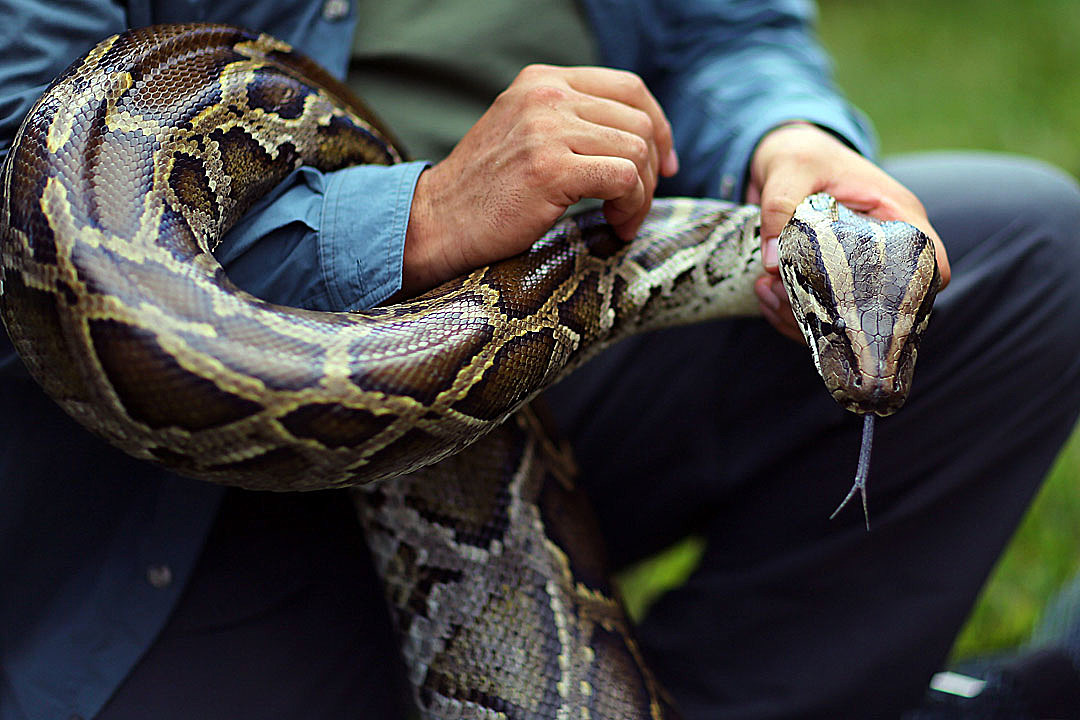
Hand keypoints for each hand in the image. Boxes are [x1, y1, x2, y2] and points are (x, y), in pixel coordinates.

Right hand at [399, 64, 678, 295]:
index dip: (659, 127)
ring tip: (620, 220)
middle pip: (640, 121)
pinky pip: (624, 178)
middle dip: (650, 170)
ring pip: (637, 150)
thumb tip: (640, 140)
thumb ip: (571, 123)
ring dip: (641, 194)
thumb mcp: (525, 135)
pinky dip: (631, 206)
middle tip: (634, 206)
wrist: (435, 222)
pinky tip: (614, 225)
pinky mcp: (549, 168)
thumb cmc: (484, 193)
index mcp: (543, 81)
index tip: (663, 165)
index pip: (630, 88)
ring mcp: (547, 129)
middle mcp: (547, 95)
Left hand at [746, 122, 950, 341]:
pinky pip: (816, 314)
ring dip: (803, 319)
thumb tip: (772, 263)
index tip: (871, 305)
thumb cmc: (800, 153)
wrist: (779, 156)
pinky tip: (763, 295)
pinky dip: (788, 316)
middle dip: (837, 315)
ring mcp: (853, 268)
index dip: (916, 292)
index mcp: (894, 214)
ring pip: (845, 317)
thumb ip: (780, 206)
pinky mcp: (824, 280)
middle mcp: (880, 248)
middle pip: (884, 304)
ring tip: (767, 292)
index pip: (931, 262)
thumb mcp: (790, 167)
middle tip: (789, 298)